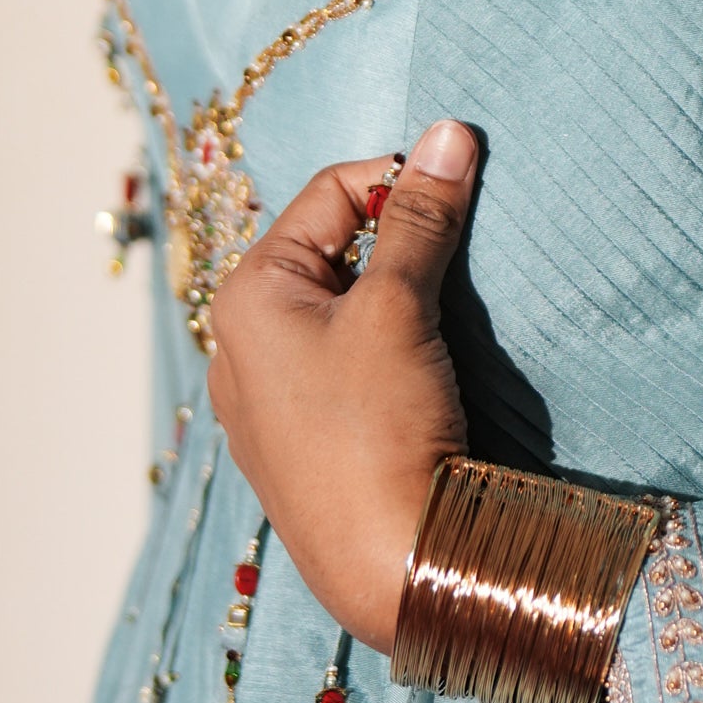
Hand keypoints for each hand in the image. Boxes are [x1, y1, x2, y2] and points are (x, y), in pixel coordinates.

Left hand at [202, 116, 481, 649]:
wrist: (389, 569)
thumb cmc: (376, 431)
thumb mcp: (397, 309)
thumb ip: (419, 217)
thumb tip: (447, 133)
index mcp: (247, 295)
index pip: (329, 192)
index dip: (399, 179)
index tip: (462, 191)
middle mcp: (240, 343)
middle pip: (332, 250)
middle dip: (399, 244)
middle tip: (461, 260)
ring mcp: (268, 400)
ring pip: (342, 311)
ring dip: (396, 300)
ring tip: (446, 321)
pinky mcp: (303, 444)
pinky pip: (345, 367)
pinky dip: (387, 352)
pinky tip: (425, 377)